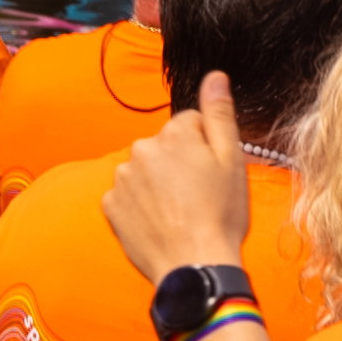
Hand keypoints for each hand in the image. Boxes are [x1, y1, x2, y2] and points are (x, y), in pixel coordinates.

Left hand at [104, 72, 260, 280]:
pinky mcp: (110, 203)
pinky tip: (161, 222)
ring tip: (182, 212)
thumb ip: (219, 114)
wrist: (194, 265)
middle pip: (165, 146)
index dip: (206, 147)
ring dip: (160, 184)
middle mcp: (140, 149)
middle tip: (201, 195)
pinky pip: (128, 196)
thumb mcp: (231, 161)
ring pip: (146, 171)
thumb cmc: (221, 215)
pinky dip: (142, 205)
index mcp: (173, 135)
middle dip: (181, 163)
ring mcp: (122, 177)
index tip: (214, 172)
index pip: (190, 124)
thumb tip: (215, 75)